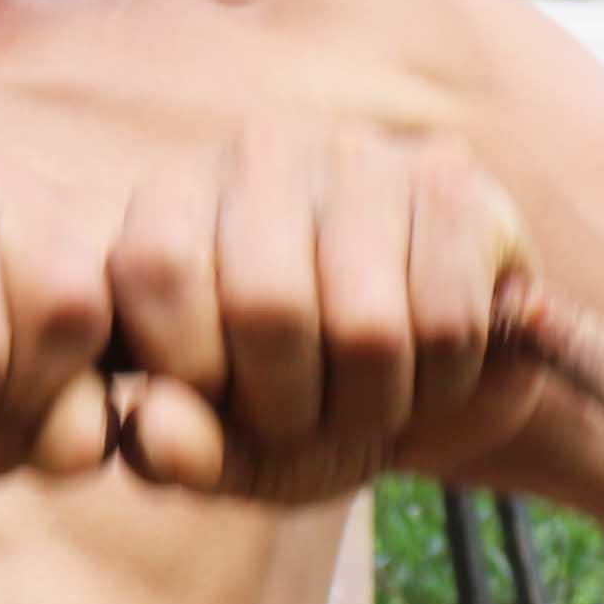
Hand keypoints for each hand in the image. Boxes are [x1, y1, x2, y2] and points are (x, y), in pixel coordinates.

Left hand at [92, 124, 538, 505]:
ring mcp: (358, 156)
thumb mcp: (231, 450)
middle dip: (294, 409)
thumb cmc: (303, 406)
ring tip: (369, 398)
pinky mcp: (450, 181)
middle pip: (268, 305)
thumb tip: (152, 422)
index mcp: (171, 200)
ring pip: (369, 328)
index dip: (195, 369)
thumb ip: (176, 450)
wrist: (431, 380)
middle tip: (307, 420)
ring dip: (375, 407)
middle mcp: (258, 152)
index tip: (224, 406)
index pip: (157, 265)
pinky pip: (449, 324)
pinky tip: (430, 371)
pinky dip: (443, 386)